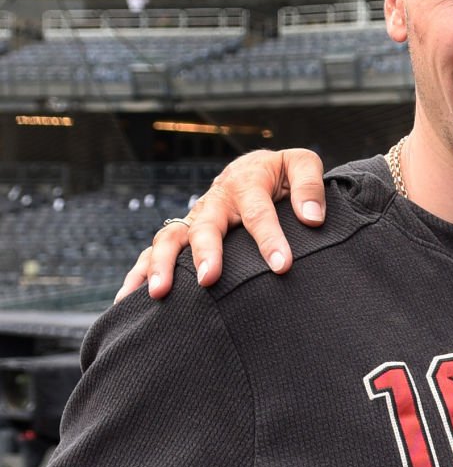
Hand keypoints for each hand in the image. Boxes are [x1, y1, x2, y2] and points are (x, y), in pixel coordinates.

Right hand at [115, 148, 327, 301]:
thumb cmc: (282, 173)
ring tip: (158, 293)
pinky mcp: (182, 234)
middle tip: (208, 279)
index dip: (269, 238)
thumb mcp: (301, 165)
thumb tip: (313, 219)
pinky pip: (153, 252)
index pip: (258, 212)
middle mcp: (214, 201)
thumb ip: (310, 187)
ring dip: (160, 265)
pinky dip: (138, 273)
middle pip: (204, 226)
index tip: (281, 266)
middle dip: (205, 252)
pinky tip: (126, 301)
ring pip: (170, 239)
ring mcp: (194, 218)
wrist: (254, 169)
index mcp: (246, 184)